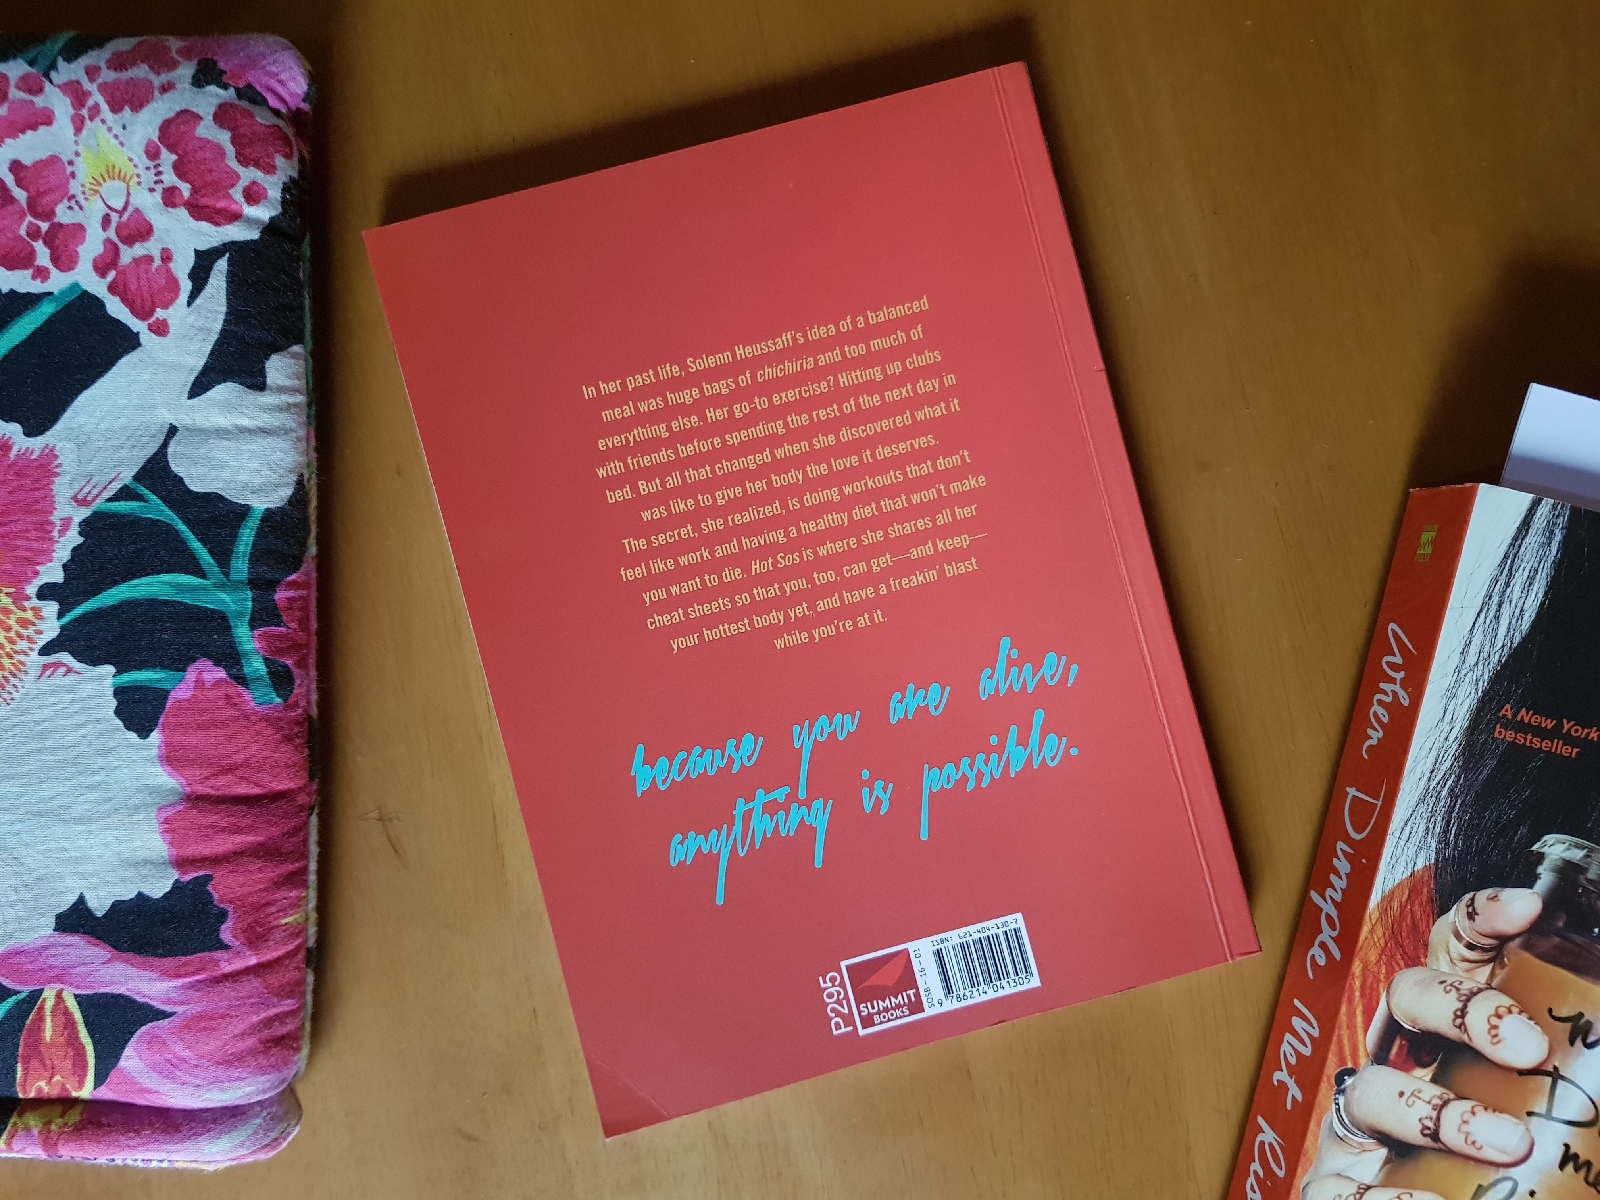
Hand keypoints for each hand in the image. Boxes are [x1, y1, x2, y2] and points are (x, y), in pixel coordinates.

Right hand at [1300, 887, 1546, 1199]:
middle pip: (1406, 996)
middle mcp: (1401, 1064)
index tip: (1528, 907)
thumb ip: (1581, 1090)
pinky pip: (1341, 1185)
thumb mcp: (1558, 1114)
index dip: (1483, 918)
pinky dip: (1388, 1199)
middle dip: (1460, 1009)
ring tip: (1506, 1144)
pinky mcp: (1337, 1185)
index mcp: (1453, 1033)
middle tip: (1525, 1046)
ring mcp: (1364, 1124)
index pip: (1456, 952)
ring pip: (1371, 1088)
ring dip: (1438, 1112)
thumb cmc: (1513, 1169)